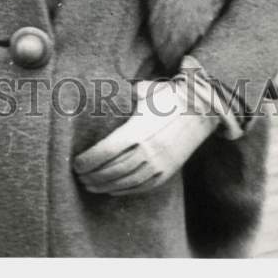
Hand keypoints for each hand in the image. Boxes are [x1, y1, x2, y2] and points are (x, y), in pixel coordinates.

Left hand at [73, 78, 219, 195]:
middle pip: (114, 169)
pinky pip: (143, 186)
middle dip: (93, 175)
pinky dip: (124, 190)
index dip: (90, 159)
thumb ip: (124, 93)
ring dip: (105, 186)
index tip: (76, 163)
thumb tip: (103, 87)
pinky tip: (111, 190)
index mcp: (140, 130)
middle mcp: (149, 150)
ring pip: (127, 181)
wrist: (201, 110)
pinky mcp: (168, 172)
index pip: (108, 150)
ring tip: (89, 185)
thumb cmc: (169, 97)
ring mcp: (160, 164)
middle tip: (78, 176)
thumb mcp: (145, 91)